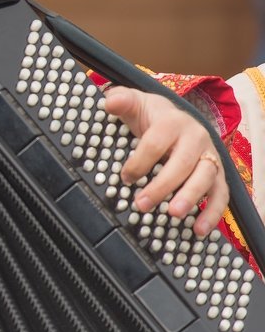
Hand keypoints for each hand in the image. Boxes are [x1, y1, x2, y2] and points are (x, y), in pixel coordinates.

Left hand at [103, 86, 228, 235]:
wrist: (172, 118)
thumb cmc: (150, 116)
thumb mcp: (134, 104)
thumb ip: (121, 101)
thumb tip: (110, 101)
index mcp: (172, 122)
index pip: (156, 143)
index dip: (139, 161)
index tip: (125, 178)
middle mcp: (196, 138)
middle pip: (182, 163)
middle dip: (162, 185)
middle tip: (142, 204)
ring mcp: (209, 157)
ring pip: (206, 178)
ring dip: (191, 197)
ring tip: (174, 215)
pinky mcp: (218, 174)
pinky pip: (221, 194)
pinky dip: (213, 213)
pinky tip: (198, 230)